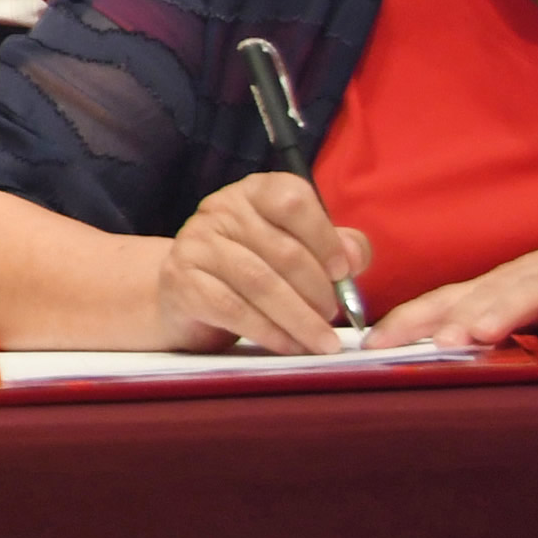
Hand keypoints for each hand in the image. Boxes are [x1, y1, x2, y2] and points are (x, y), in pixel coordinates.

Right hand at [155, 173, 371, 355]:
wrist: (185, 291)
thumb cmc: (251, 266)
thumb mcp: (295, 246)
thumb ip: (333, 246)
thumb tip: (355, 257)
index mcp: (254, 192)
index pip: (292, 200)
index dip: (324, 238)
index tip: (342, 272)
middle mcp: (222, 209)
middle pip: (283, 251)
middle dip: (317, 291)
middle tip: (333, 317)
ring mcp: (197, 244)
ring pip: (260, 283)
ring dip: (300, 318)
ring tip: (321, 341)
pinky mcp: (182, 282)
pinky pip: (234, 310)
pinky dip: (270, 332)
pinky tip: (290, 345)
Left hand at [373, 194, 537, 347]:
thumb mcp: (529, 304)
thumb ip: (486, 324)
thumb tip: (428, 357)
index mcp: (498, 286)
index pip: (441, 302)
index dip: (406, 322)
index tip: (368, 347)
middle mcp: (523, 278)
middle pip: (476, 297)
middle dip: (444, 321)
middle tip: (415, 345)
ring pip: (527, 293)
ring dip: (501, 312)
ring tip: (475, 333)